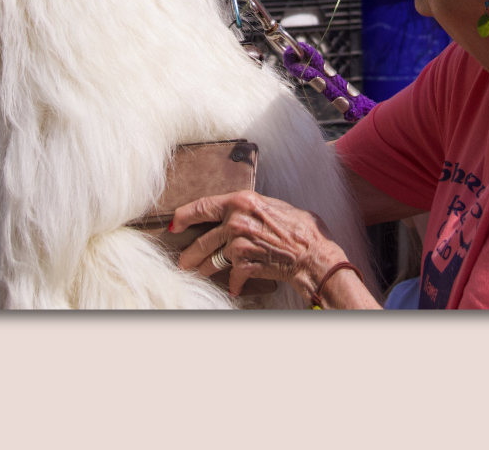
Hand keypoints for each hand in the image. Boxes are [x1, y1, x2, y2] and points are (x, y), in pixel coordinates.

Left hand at [170, 189, 348, 301]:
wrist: (313, 255)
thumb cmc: (302, 229)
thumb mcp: (278, 206)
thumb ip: (256, 207)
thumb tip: (245, 209)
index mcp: (242, 201)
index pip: (202, 206)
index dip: (184, 216)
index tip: (175, 224)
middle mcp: (235, 222)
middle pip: (201, 239)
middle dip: (189, 253)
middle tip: (183, 260)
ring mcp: (237, 244)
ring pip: (210, 259)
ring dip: (205, 268)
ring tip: (201, 273)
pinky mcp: (242, 264)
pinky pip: (230, 276)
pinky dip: (233, 283)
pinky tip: (235, 287)